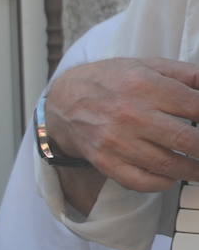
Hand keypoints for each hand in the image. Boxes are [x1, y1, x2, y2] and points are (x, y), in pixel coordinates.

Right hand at [45, 57, 198, 190]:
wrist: (63, 101)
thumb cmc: (109, 82)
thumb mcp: (147, 65)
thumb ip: (185, 74)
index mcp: (145, 86)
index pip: (196, 106)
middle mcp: (131, 115)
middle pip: (188, 140)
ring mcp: (117, 141)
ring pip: (168, 165)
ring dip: (193, 170)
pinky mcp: (105, 161)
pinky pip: (141, 181)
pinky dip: (162, 183)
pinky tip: (171, 175)